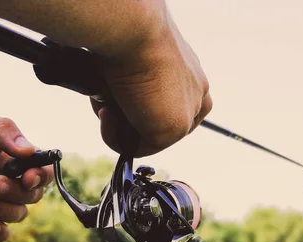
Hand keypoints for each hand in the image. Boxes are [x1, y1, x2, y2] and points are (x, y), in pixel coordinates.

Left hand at [0, 111, 53, 241]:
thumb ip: (1, 131)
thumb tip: (30, 150)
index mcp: (6, 153)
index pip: (38, 167)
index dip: (40, 174)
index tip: (28, 175)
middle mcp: (2, 176)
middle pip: (32, 193)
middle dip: (19, 192)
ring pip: (18, 213)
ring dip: (6, 210)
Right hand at [92, 14, 212, 156]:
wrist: (135, 31)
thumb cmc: (130, 36)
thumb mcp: (136, 63)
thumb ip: (136, 87)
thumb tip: (114, 106)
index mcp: (191, 77)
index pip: (171, 107)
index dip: (139, 113)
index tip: (116, 104)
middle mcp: (196, 95)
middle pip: (158, 125)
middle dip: (128, 121)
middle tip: (108, 105)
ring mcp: (188, 115)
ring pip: (147, 138)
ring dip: (119, 127)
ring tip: (106, 105)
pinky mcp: (172, 130)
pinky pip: (137, 148)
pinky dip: (114, 136)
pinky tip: (107, 113)